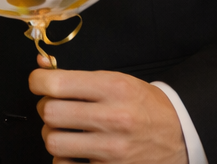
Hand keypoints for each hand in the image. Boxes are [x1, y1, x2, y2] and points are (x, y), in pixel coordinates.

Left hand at [30, 57, 186, 163]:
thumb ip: (75, 76)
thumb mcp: (113, 79)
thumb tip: (40, 63)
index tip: (39, 83)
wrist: (179, 134)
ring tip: (63, 130)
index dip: (37, 81)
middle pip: (49, 113)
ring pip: (54, 142)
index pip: (54, 84)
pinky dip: (64, 160)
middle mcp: (112, 118)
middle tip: (55, 107)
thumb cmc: (141, 103)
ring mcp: (113, 149)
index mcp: (111, 88)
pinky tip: (73, 152)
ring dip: (52, 135)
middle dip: (45, 108)